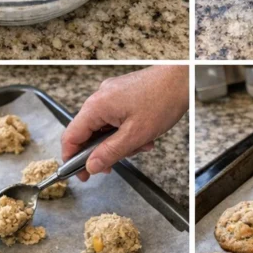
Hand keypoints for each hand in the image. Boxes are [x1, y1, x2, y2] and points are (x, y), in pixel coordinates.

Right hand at [61, 65, 187, 177]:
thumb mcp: (135, 135)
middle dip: (104, 151)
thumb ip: (109, 153)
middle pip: (88, 133)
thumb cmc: (162, 101)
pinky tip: (143, 136)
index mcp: (97, 106)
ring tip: (141, 145)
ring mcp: (111, 94)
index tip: (81, 175)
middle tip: (116, 163)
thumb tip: (91, 166)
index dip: (72, 159)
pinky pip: (116, 118)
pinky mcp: (122, 94)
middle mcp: (100, 97)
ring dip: (120, 142)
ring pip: (105, 128)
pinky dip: (126, 131)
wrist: (181, 78)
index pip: (71, 136)